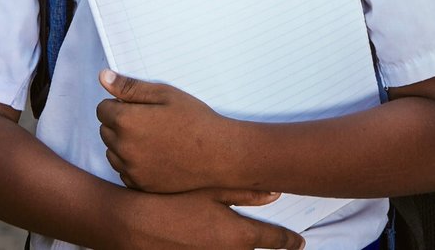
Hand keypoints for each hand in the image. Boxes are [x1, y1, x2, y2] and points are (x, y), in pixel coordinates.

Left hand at [97, 70, 235, 192]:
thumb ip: (130, 87)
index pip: (102, 109)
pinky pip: (124, 171)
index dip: (119, 104)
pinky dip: (132, 163)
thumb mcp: (164, 94)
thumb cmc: (194, 119)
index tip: (139, 106)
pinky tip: (154, 156)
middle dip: (119, 123)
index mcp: (126, 121)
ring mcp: (130, 169)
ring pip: (112, 152)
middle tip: (149, 121)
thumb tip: (103, 77)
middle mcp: (123, 147)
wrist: (218, 154)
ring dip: (123, 144)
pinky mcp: (139, 184)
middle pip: (105, 130)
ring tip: (152, 139)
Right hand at [114, 187, 303, 249]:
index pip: (274, 241)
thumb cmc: (172, 202)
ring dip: (239, 248)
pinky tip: (210, 239)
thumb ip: (245, 193)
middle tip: (274, 240)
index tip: (300, 243)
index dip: (289, 241)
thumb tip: (275, 193)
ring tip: (232, 235)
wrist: (134, 225)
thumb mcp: (211, 190)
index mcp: (239, 235)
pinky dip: (218, 249)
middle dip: (264, 245)